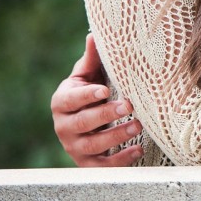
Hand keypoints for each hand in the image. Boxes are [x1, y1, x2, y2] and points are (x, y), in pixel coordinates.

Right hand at [50, 34, 142, 166]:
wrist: (85, 122)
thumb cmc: (90, 92)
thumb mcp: (88, 75)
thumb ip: (92, 58)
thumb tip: (95, 33)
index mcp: (62, 102)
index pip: (71, 99)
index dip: (86, 95)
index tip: (104, 89)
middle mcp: (64, 126)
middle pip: (82, 122)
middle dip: (105, 114)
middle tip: (128, 105)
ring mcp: (74, 147)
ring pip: (92, 145)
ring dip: (116, 136)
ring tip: (138, 125)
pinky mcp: (87, 163)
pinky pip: (102, 166)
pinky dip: (120, 160)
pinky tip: (138, 149)